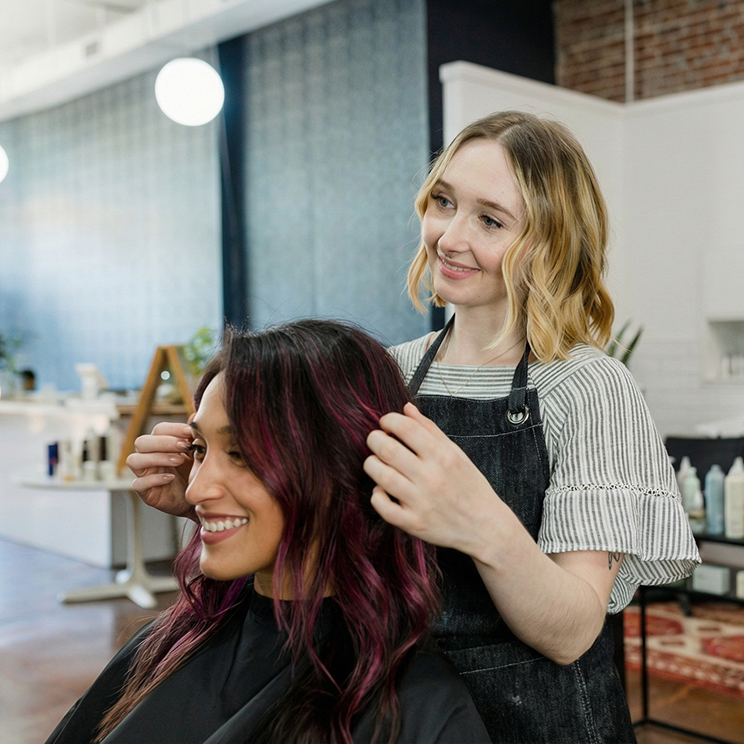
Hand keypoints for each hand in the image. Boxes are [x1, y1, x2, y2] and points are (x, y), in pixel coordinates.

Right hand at [126, 421, 194, 518]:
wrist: (198, 499)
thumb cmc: (194, 472)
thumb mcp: (197, 453)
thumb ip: (194, 435)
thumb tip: (194, 414)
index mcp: (160, 444)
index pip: (158, 430)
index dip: (172, 429)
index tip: (190, 432)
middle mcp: (148, 456)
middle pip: (142, 442)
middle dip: (164, 442)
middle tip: (184, 446)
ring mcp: (144, 474)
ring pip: (135, 460)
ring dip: (157, 458)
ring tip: (179, 460)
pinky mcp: (145, 492)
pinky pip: (138, 483)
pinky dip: (153, 479)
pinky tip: (170, 478)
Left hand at [363, 402, 499, 555]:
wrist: (485, 526)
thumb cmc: (470, 487)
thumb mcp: (455, 453)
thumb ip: (429, 429)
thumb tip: (406, 409)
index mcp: (442, 456)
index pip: (406, 428)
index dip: (389, 420)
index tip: (386, 423)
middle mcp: (431, 477)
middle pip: (388, 450)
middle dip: (374, 439)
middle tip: (376, 440)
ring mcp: (421, 502)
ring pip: (381, 477)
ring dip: (372, 465)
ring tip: (377, 463)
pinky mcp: (414, 523)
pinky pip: (383, 507)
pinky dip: (377, 496)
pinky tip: (382, 490)